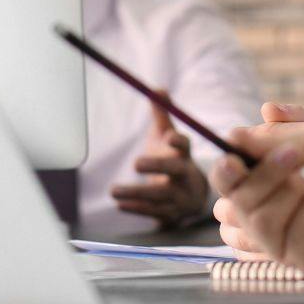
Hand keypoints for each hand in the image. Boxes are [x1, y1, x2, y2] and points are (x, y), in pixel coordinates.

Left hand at [110, 100, 208, 228]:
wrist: (190, 197)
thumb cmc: (173, 160)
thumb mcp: (167, 137)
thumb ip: (162, 115)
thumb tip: (157, 89)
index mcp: (184, 154)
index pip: (184, 145)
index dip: (178, 141)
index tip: (168, 137)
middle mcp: (185, 175)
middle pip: (175, 171)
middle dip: (157, 166)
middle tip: (135, 163)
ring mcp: (179, 197)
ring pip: (160, 195)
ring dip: (137, 192)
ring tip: (113, 190)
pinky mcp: (170, 214)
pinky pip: (154, 212)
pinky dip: (136, 208)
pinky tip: (120, 204)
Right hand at [208, 118, 303, 272]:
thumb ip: (269, 137)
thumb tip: (233, 136)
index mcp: (252, 185)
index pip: (222, 185)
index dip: (223, 173)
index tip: (234, 157)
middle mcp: (258, 219)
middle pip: (232, 208)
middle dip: (262, 178)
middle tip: (293, 153)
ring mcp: (279, 243)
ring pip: (259, 225)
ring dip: (287, 192)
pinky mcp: (303, 259)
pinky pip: (293, 237)